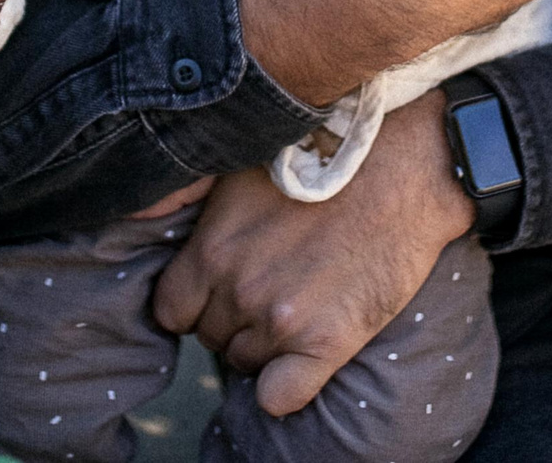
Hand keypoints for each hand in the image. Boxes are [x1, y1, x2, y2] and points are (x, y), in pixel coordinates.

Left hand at [152, 92, 473, 416]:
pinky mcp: (326, 342)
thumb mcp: (242, 167)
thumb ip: (197, 206)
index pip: (170, 310)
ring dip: (264, 346)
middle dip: (233, 319)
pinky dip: (285, 387)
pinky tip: (304, 357)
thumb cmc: (326, 154)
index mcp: (211, 249)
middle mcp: (237, 290)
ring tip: (298, 305)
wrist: (406, 167)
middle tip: (272, 287)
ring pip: (244, 363)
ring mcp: (280, 320)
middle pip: (210, 336)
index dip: (195, 301)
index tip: (219, 288)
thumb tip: (146, 215)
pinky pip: (280, 397)